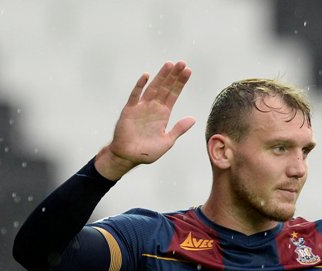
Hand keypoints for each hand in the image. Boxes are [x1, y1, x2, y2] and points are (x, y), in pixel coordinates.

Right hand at [95, 61, 196, 179]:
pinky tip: (146, 75)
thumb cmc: (147, 151)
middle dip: (174, 76)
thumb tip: (193, 119)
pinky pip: (135, 96)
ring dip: (161, 76)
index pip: (174, 94)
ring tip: (170, 65)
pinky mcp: (129, 110)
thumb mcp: (167, 141)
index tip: (188, 71)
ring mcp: (141, 107)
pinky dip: (140, 85)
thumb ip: (179, 129)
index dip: (180, 83)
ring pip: (153, 88)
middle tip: (182, 63)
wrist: (128, 157)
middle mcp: (153, 108)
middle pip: (165, 88)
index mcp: (163, 114)